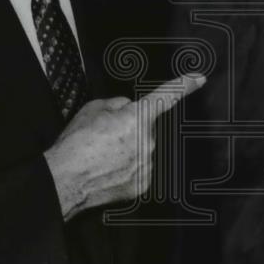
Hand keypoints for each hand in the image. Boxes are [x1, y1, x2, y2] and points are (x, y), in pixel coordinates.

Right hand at [43, 74, 204, 219]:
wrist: (65, 180)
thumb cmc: (76, 144)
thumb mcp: (92, 109)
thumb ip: (117, 104)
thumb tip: (126, 108)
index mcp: (137, 117)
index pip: (166, 96)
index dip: (183, 85)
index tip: (199, 79)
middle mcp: (148, 141)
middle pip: (145, 128)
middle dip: (130, 129)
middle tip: (105, 138)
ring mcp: (147, 164)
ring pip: (143, 150)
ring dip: (128, 150)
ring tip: (103, 156)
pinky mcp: (142, 184)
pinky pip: (139, 169)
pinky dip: (126, 168)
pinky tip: (108, 170)